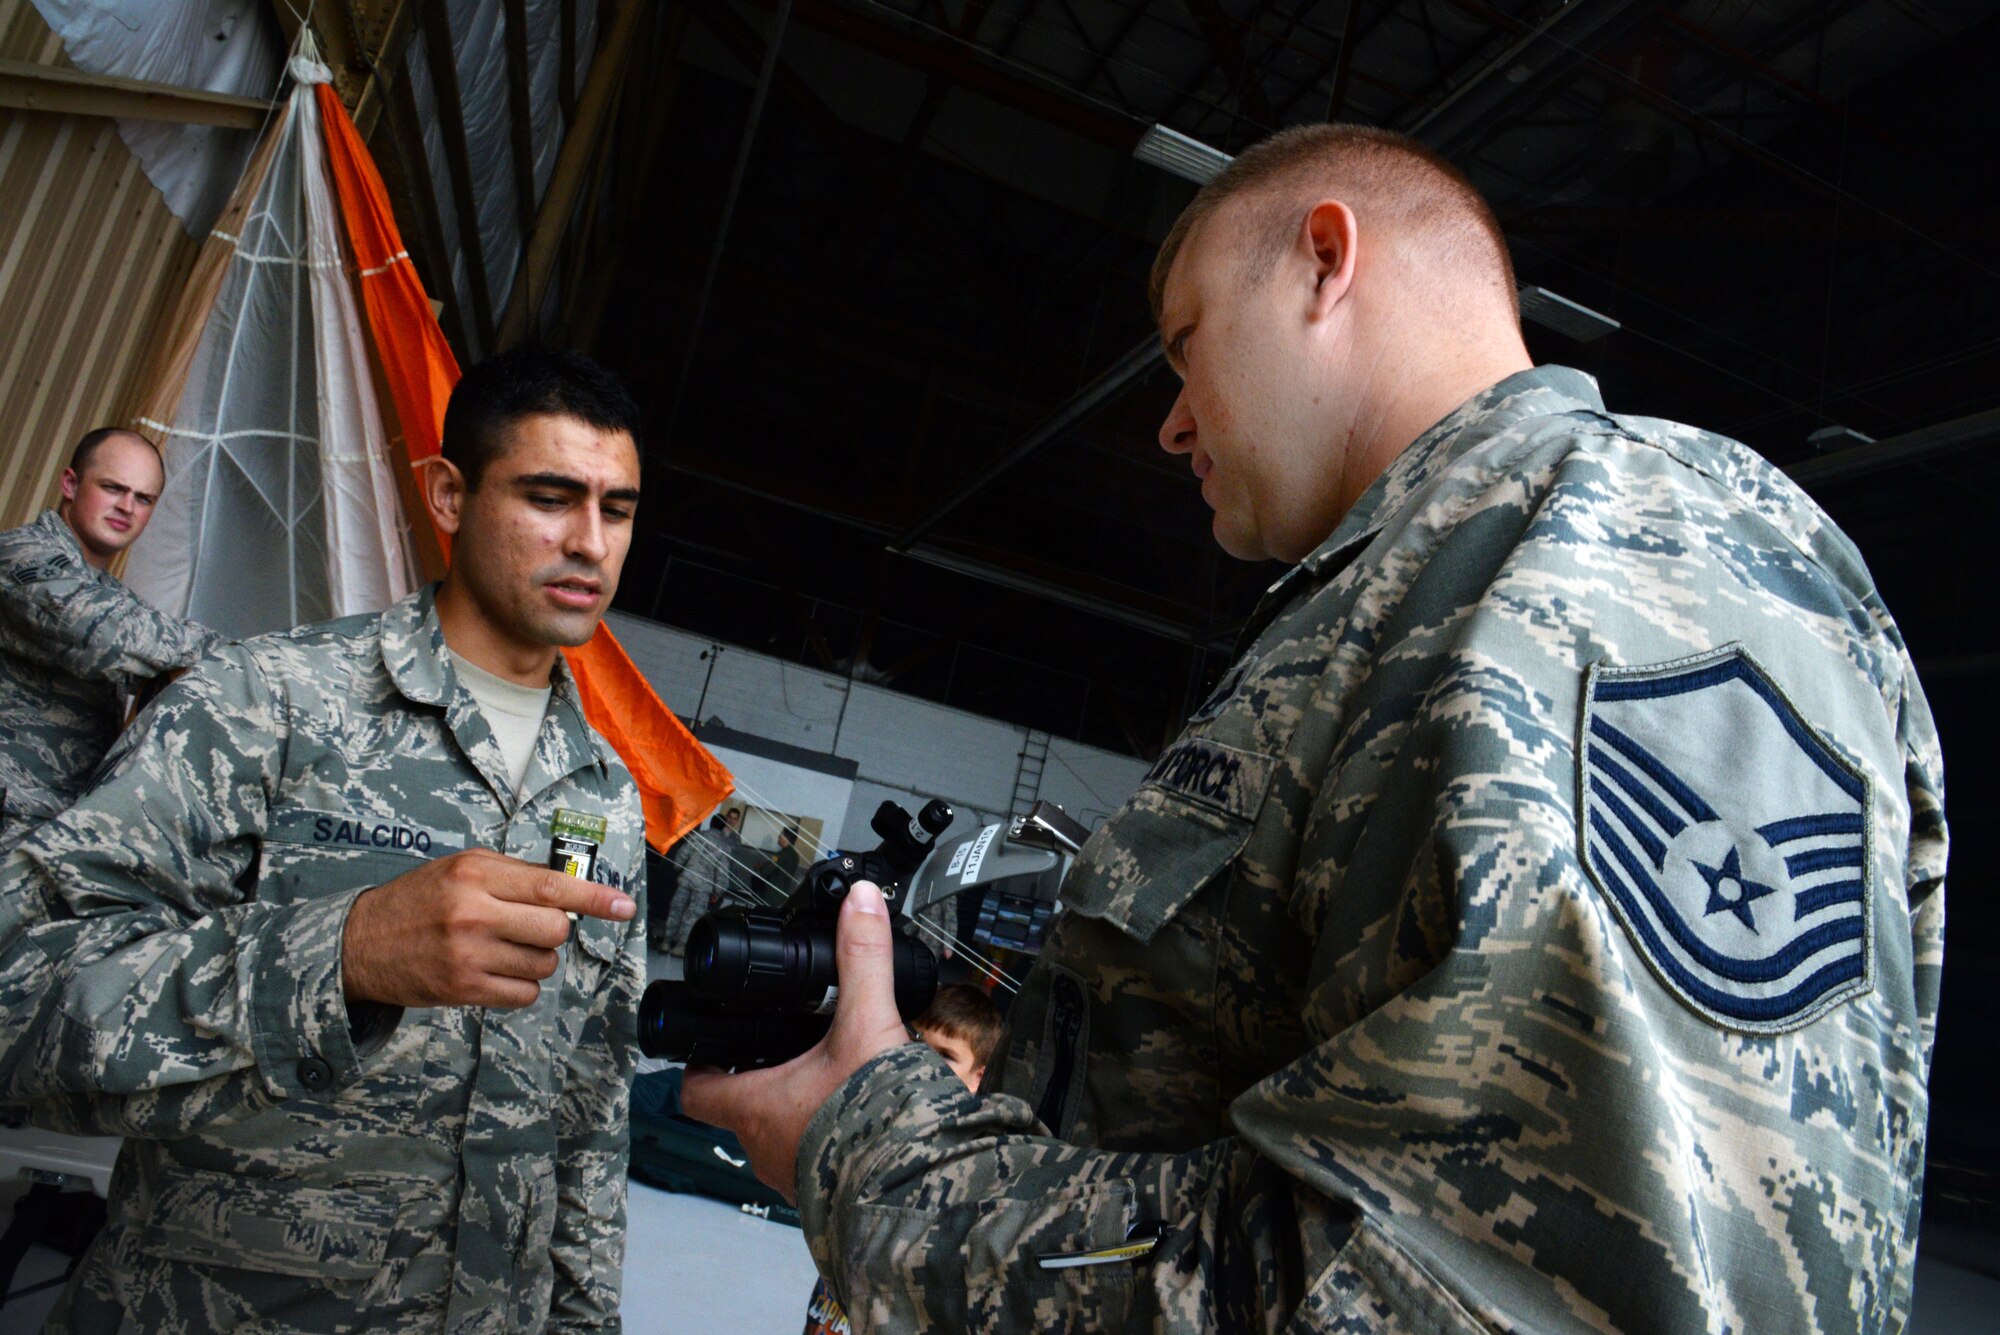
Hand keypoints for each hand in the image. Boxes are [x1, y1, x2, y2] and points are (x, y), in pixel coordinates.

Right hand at [342, 847, 636, 1007]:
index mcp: (476, 874)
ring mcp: (468, 955)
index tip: (625, 906)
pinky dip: (521, 986)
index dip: (596, 897)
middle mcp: (474, 912)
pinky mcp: (463, 990)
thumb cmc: (418, 900)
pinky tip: (497, 972)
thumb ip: (513, 875)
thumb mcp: (461, 868)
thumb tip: (571, 888)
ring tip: (504, 949)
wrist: (360, 943)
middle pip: (555, 929)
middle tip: (528, 928)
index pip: (552, 886)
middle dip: (553, 931)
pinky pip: (524, 995)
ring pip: (543, 965)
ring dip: (536, 960)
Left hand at [682, 881, 909, 1202]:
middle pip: (739, 1108)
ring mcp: (794, 1176)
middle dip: (761, 1078)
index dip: (699, 1062)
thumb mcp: (868, 1024)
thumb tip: (859, 901)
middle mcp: (764, 1148)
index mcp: (755, 1107)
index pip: (695, 1089)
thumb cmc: (876, 1120)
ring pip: (779, 1135)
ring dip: (797, 1108)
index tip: (713, 1044)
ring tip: (831, 1076)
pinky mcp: (829, 1194)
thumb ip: (862, 959)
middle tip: (787, 1047)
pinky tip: (861, 1112)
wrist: (920, 1189)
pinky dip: (829, 1134)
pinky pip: (816, 1160)